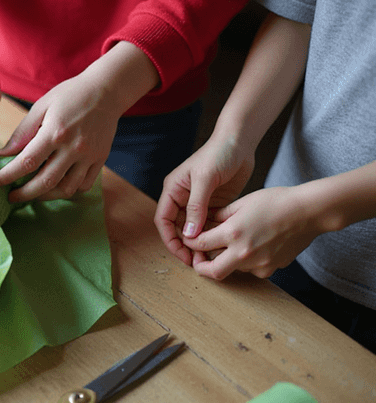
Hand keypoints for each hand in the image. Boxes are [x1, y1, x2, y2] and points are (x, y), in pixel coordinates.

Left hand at [0, 73, 115, 202]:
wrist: (106, 90)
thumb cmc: (70, 95)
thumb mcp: (42, 106)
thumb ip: (23, 132)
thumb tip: (4, 154)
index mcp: (55, 133)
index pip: (26, 163)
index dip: (7, 176)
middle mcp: (73, 148)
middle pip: (45, 182)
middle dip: (24, 194)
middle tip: (11, 196)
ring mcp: (89, 156)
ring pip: (66, 189)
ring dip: (46, 196)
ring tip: (33, 193)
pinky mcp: (100, 160)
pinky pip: (84, 185)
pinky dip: (68, 190)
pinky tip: (57, 185)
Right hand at [155, 135, 253, 265]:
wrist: (239, 141)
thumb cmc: (218, 153)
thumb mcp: (205, 179)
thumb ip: (196, 206)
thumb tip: (190, 234)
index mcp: (173, 190)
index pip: (164, 220)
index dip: (170, 239)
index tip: (182, 254)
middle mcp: (183, 198)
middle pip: (178, 228)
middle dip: (185, 245)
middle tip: (197, 261)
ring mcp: (199, 202)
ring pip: (194, 229)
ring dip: (199, 243)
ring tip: (209, 257)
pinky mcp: (214, 204)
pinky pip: (209, 224)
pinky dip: (212, 235)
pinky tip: (220, 246)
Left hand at [184, 186, 322, 278]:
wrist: (309, 212)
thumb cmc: (276, 201)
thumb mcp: (242, 202)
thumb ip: (219, 216)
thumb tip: (203, 224)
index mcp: (233, 232)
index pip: (200, 244)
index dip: (190, 242)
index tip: (189, 240)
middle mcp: (244, 253)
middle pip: (212, 271)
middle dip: (200, 266)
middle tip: (198, 258)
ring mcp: (259, 264)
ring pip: (232, 269)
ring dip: (226, 260)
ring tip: (231, 244)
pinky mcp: (271, 269)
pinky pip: (250, 269)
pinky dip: (245, 261)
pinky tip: (253, 246)